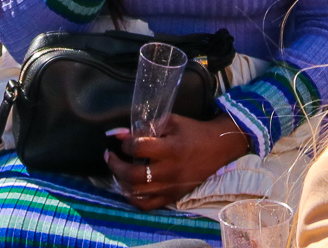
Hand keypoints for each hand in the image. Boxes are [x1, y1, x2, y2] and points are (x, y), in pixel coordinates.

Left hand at [106, 115, 251, 209]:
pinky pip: (147, 205)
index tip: (123, 140)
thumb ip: (146, 127)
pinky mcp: (173, 197)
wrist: (217, 148)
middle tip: (110, 156)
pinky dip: (133, 198)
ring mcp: (171, 187)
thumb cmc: (193, 131)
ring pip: (137, 192)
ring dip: (121, 181)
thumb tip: (120, 134)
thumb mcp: (171, 121)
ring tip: (119, 170)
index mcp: (171, 149)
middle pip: (134, 174)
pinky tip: (129, 187)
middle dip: (116, 165)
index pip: (138, 148)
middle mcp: (170, 171)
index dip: (125, 143)